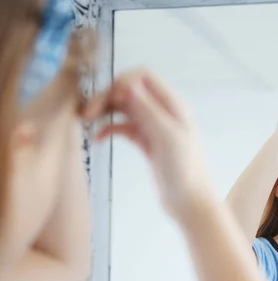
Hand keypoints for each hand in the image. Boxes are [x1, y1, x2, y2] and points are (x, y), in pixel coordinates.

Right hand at [82, 68, 213, 219]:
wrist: (189, 203)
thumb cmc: (184, 171)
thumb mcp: (167, 138)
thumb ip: (149, 111)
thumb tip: (128, 84)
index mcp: (173, 105)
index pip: (144, 77)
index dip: (122, 82)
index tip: (107, 99)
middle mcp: (163, 112)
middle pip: (130, 91)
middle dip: (107, 97)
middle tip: (86, 113)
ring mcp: (154, 128)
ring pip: (125, 109)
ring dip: (105, 111)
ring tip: (86, 122)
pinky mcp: (146, 143)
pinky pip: (124, 127)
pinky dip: (110, 129)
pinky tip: (98, 139)